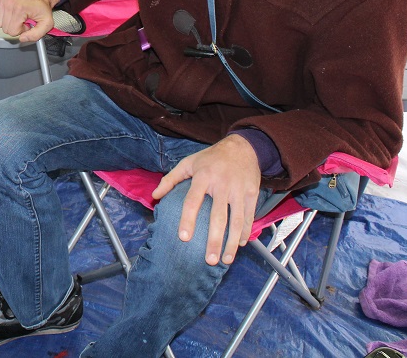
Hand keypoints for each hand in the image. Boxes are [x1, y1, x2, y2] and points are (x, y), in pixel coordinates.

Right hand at [0, 0, 59, 42]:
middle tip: (23, 19)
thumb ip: (36, 35)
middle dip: (14, 27)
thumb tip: (22, 38)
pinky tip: (8, 13)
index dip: (21, 30)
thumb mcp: (47, 24)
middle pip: (4, 28)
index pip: (12, 31)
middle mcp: (9, 2)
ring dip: (7, 22)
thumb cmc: (42, 8)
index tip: (27, 23)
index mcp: (20, 9)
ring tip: (17, 15)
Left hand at [151, 134, 260, 265]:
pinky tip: (240, 244)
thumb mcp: (188, 162)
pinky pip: (249, 216)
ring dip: (231, 242)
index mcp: (203, 177)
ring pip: (236, 220)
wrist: (243, 147)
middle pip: (218, 217)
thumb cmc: (211, 157)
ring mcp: (239, 190)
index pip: (193, 201)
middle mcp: (222, 184)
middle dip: (214, 241)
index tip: (184, 238)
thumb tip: (154, 197)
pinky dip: (245, 232)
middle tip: (210, 261)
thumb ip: (170, 180)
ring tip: (226, 260)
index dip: (188, 220)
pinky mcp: (252, 193)